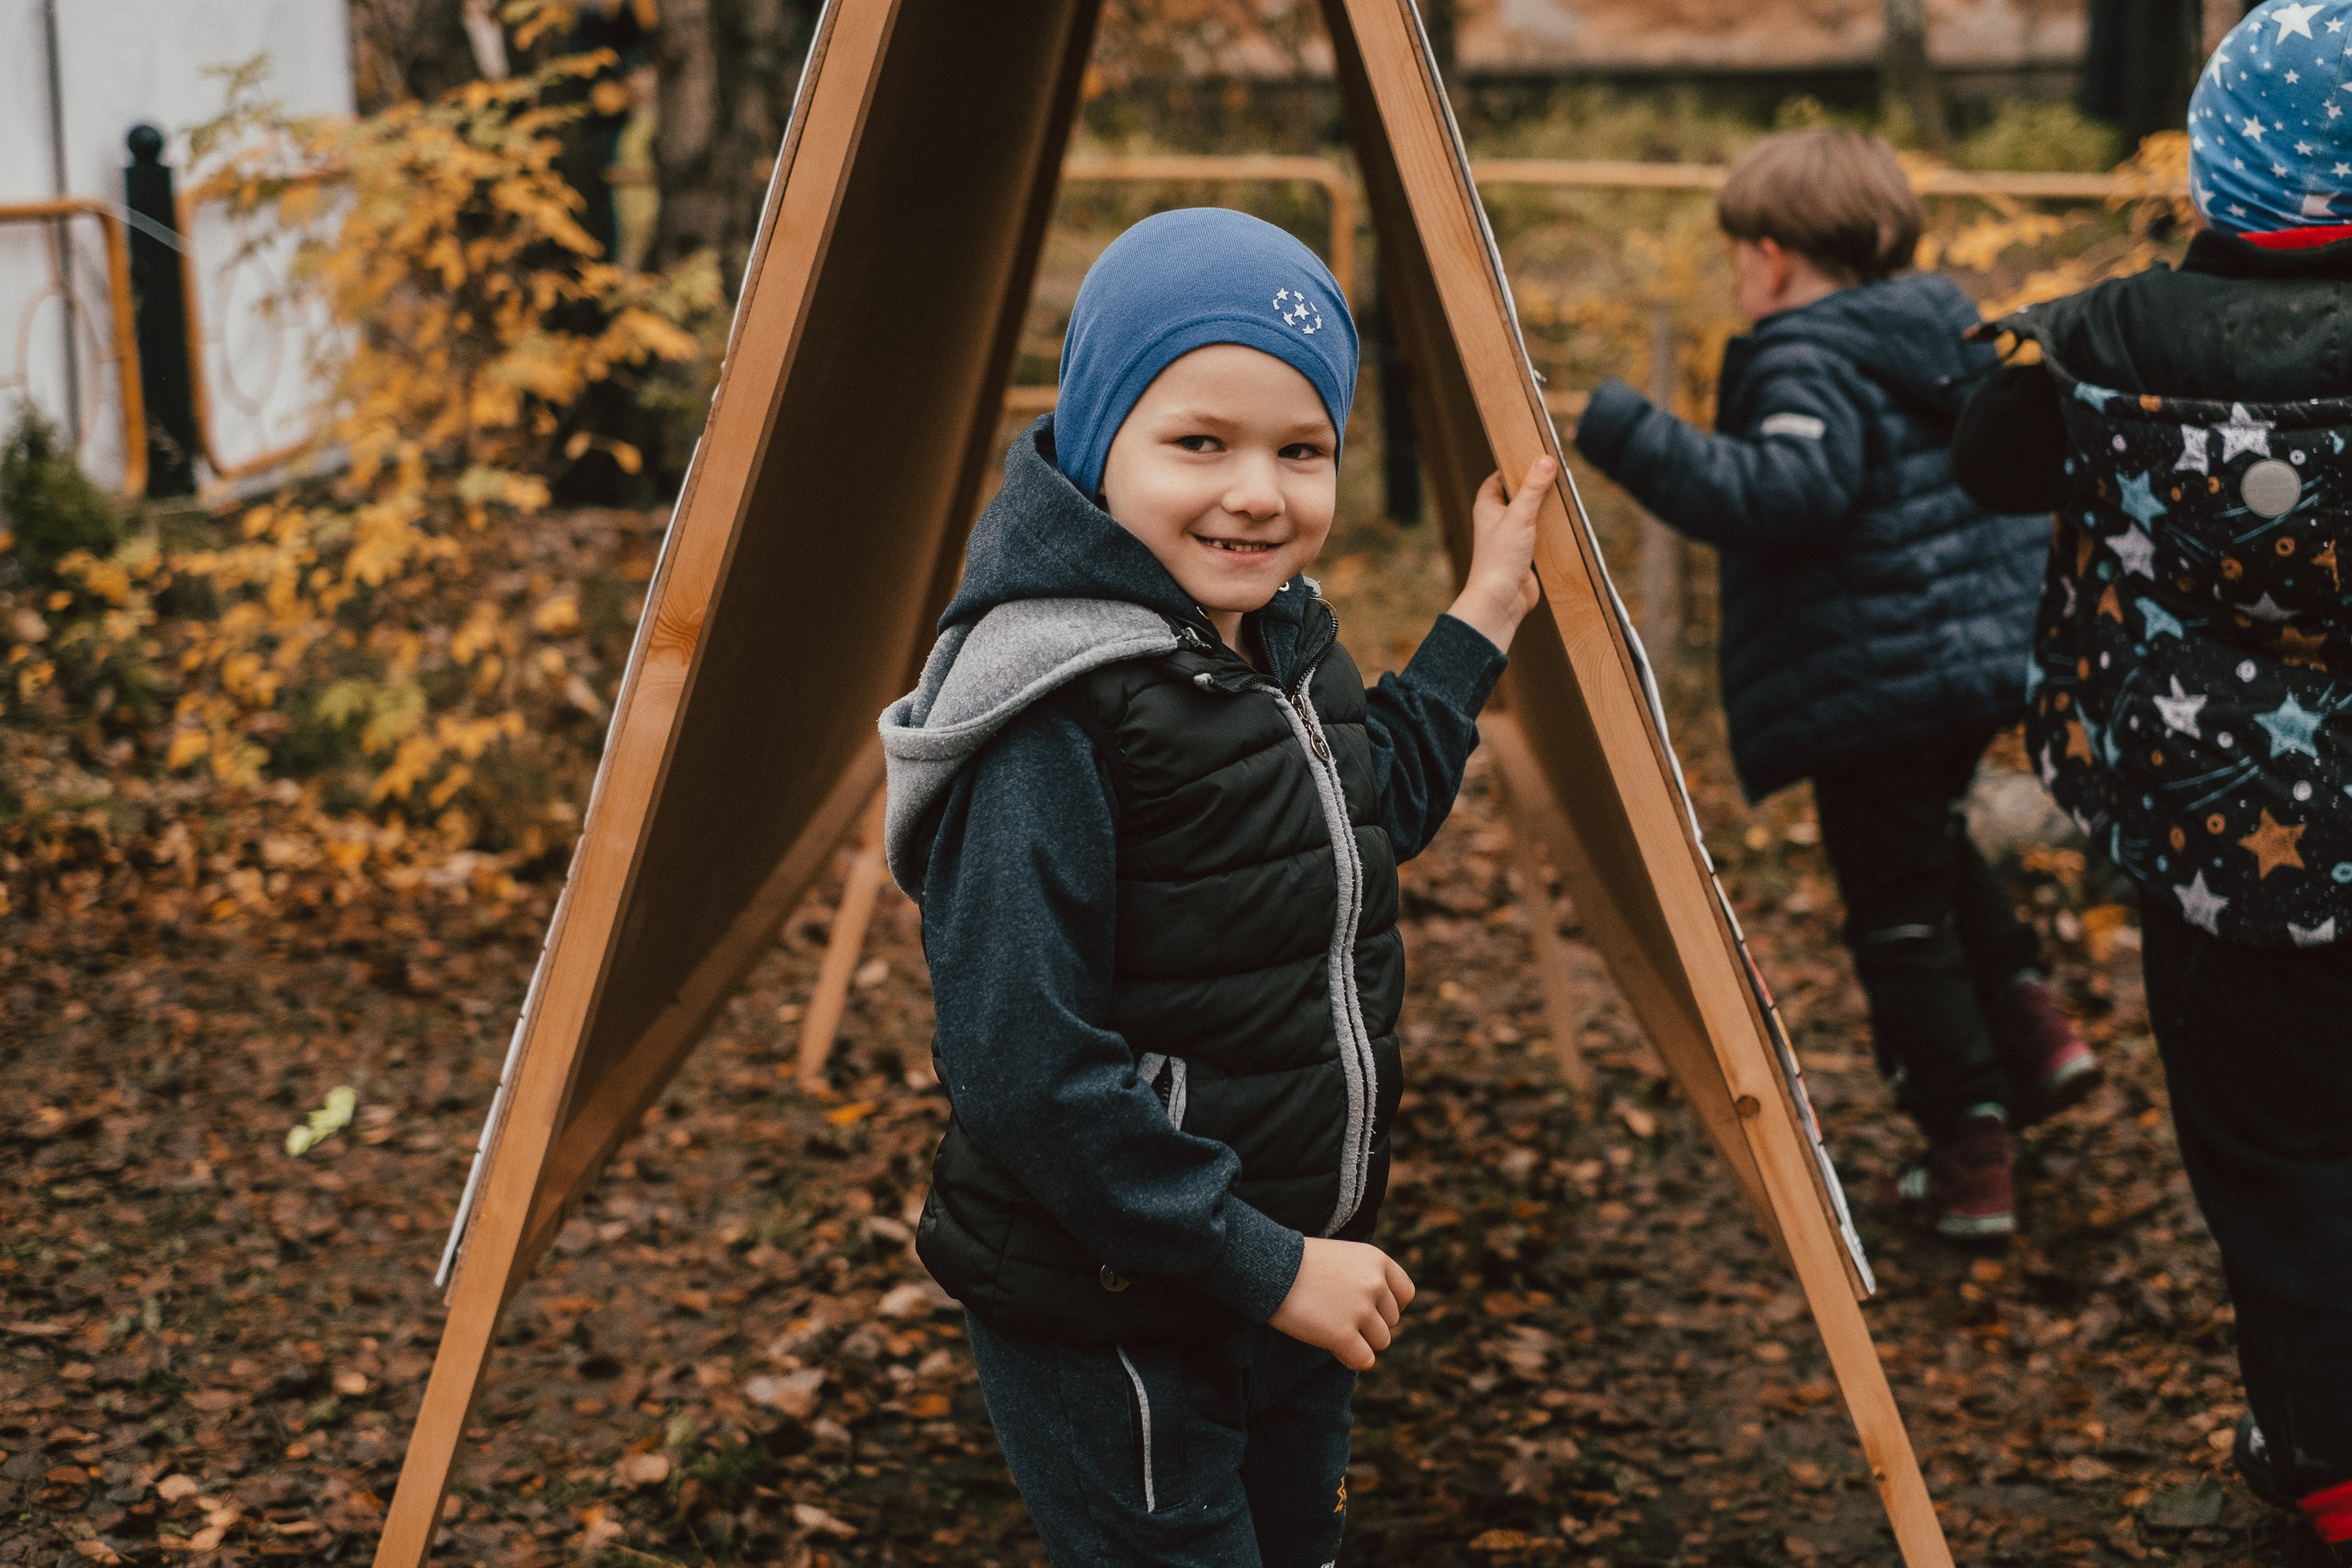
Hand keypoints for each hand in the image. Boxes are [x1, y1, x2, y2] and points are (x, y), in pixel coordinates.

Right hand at [1268, 1237, 1415, 1370]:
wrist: (1268, 1268)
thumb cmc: (1299, 1264)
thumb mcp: (1343, 1257)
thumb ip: (1367, 1278)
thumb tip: (1380, 1312)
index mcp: (1377, 1260)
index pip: (1405, 1294)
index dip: (1388, 1305)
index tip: (1369, 1308)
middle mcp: (1375, 1283)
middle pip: (1391, 1321)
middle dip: (1368, 1323)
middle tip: (1337, 1315)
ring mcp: (1361, 1310)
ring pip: (1381, 1342)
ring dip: (1359, 1340)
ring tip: (1331, 1327)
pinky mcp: (1343, 1335)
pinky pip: (1364, 1360)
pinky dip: (1351, 1358)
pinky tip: (1333, 1347)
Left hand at [1446, 455, 1551, 654]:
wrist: (1501, 600)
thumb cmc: (1500, 558)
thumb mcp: (1519, 516)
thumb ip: (1533, 489)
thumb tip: (1545, 460)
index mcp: (1487, 505)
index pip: (1500, 476)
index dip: (1516, 465)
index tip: (1536, 453)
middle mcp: (1498, 518)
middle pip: (1520, 492)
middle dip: (1537, 484)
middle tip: (1558, 470)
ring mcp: (1512, 535)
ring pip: (1532, 513)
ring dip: (1547, 506)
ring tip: (1567, 492)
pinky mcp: (1526, 551)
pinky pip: (1541, 531)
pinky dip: (1552, 526)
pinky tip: (1568, 520)